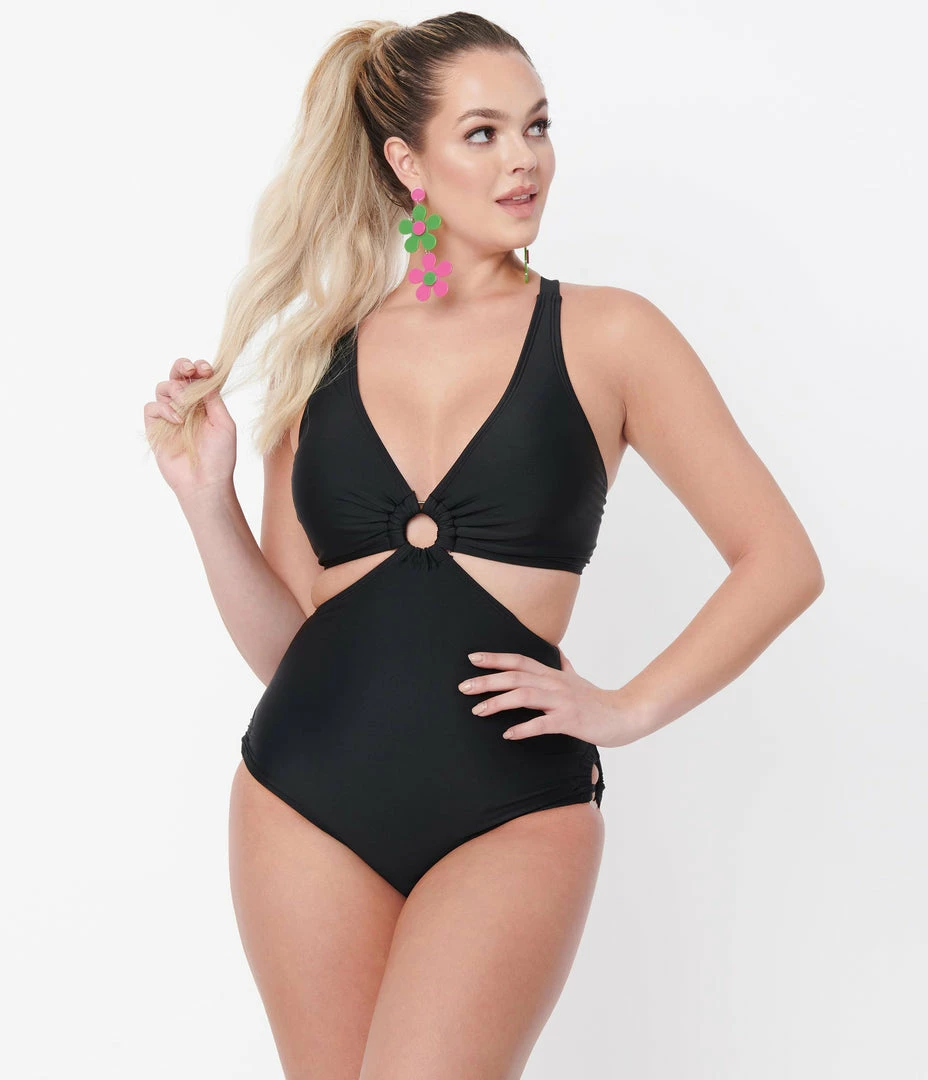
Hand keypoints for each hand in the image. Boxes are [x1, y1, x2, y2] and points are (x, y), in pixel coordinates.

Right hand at [144, 357, 235, 501]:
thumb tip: (204, 377)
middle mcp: (186, 407)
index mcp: (205, 403)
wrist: (205, 482)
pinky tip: (177, 420)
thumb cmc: (220, 457)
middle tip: (189, 370)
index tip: (205, 369)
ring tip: (185, 405)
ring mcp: (169, 416)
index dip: (199, 368)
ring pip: (163, 387)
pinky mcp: (155, 428)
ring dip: (174, 389)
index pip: (198, 378)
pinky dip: (164, 408)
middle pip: (177, 375)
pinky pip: (151, 407)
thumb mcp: (224, 424)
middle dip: (182, 366)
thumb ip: (213, 400)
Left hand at [459, 646, 644, 747]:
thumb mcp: (578, 679)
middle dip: (487, 680)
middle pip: (514, 676)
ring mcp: (561, 701)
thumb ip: (565, 666)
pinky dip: (523, 728)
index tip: (472, 659)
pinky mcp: (570, 720)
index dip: (495, 658)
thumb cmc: (598, 700)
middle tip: (464, 687)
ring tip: (478, 710)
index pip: (518, 661)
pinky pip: (541, 724)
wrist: (625, 714)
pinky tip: (508, 734)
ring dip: (498, 702)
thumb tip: (559, 652)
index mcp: (553, 674)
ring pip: (524, 696)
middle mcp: (554, 683)